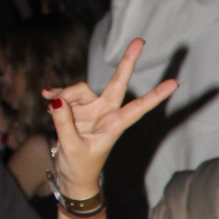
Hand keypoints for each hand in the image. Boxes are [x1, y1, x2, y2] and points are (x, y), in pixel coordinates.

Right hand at [43, 39, 177, 196]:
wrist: (72, 177)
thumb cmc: (80, 168)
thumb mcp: (72, 149)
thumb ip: (64, 123)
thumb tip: (55, 100)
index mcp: (115, 125)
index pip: (138, 108)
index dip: (155, 96)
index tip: (174, 84)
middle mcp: (106, 112)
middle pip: (118, 82)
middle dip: (128, 62)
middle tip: (140, 41)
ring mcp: (91, 109)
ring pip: (79, 89)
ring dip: (64, 94)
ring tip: (49, 106)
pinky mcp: (75, 108)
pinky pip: (65, 94)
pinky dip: (55, 94)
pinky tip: (44, 97)